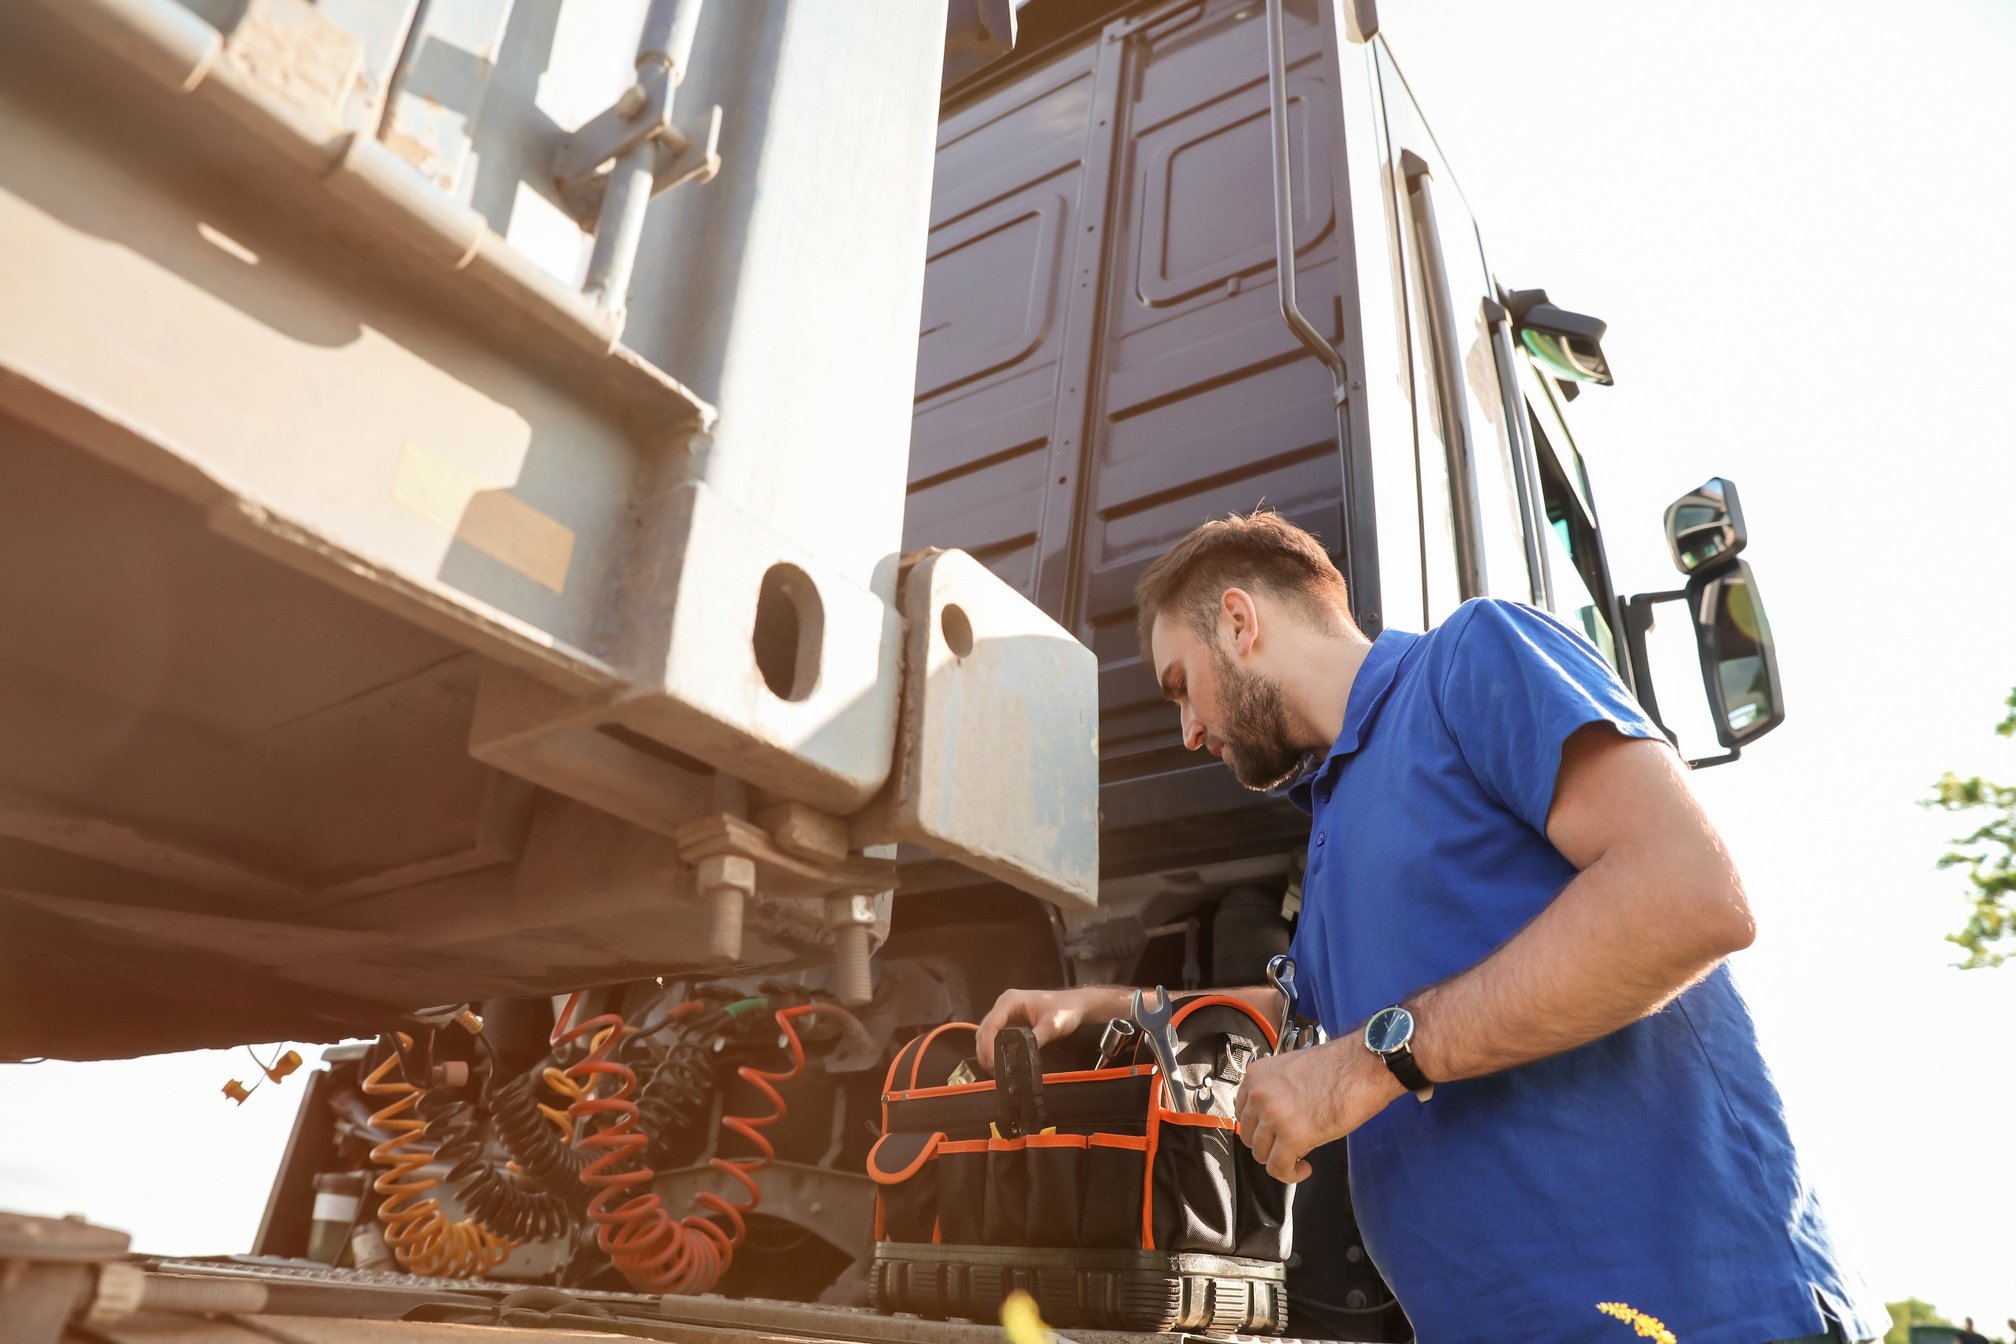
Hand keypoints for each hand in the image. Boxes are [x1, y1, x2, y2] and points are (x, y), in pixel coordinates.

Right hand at [975, 985, 1129, 1072]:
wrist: (1075, 1005)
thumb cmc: (1065, 1010)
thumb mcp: (1051, 1026)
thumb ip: (1035, 1040)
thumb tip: (1022, 1057)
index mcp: (1010, 1001)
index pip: (991, 1024)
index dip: (988, 1044)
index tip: (992, 1061)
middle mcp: (1004, 1005)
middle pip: (985, 1030)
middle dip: (985, 1051)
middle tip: (993, 1070)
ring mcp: (1006, 1014)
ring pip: (987, 1034)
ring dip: (987, 1052)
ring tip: (994, 1070)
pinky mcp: (1010, 1022)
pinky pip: (996, 1037)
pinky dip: (994, 1050)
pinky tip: (999, 1063)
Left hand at [1233, 1037, 1405, 1182]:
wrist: (1363, 1066)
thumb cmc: (1338, 1067)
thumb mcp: (1292, 1071)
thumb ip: (1275, 1091)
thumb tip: (1274, 1118)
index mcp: (1257, 1075)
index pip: (1243, 1112)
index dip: (1260, 1127)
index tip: (1274, 1133)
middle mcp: (1259, 1094)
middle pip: (1249, 1135)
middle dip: (1269, 1145)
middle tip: (1289, 1146)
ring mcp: (1273, 1115)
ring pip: (1262, 1154)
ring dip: (1280, 1160)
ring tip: (1299, 1157)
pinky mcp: (1292, 1136)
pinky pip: (1278, 1168)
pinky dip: (1290, 1174)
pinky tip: (1304, 1168)